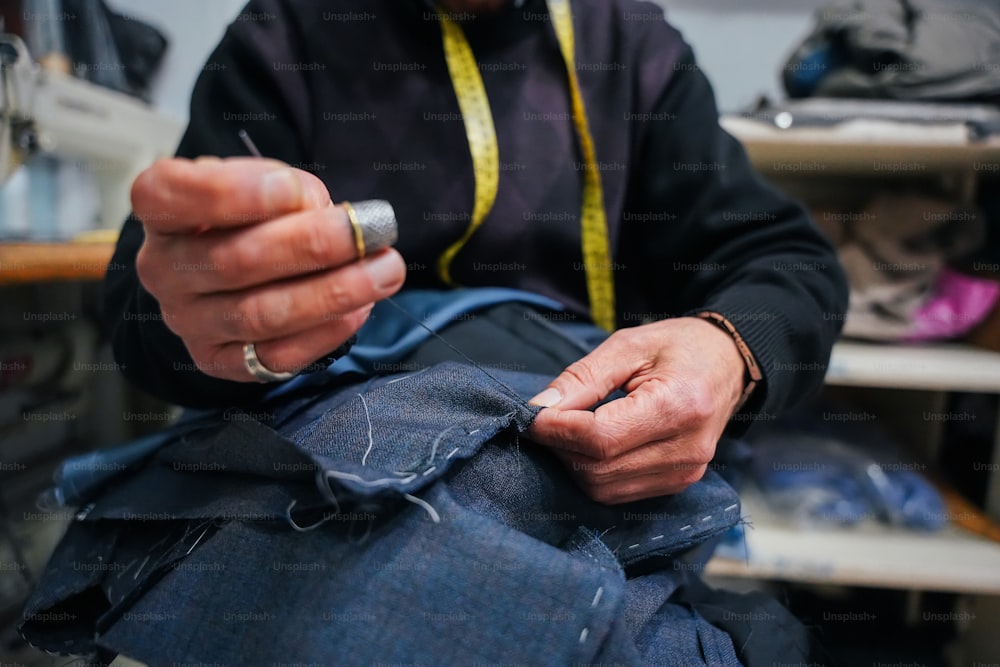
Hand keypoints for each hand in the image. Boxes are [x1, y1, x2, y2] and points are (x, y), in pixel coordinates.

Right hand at [131, 157, 405, 382]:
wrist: (235, 267)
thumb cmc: (253, 213)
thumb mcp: (265, 182)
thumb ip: (287, 190)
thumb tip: (321, 216)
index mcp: (162, 209)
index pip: (171, 195)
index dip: (231, 193)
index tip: (293, 187)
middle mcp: (163, 269)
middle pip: (234, 261)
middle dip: (313, 245)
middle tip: (373, 231)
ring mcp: (187, 321)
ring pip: (260, 314)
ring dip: (333, 293)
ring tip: (385, 271)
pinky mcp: (218, 361)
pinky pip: (274, 357)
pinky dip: (324, 335)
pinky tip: (360, 310)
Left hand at [527, 317, 746, 503]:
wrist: (727, 363)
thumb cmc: (679, 347)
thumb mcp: (628, 345)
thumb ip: (582, 377)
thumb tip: (539, 408)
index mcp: (679, 405)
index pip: (601, 437)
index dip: (558, 429)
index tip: (533, 414)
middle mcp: (687, 449)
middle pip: (599, 469)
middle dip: (561, 446)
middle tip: (546, 419)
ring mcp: (685, 473)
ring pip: (603, 488)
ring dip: (573, 462)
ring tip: (568, 429)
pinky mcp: (678, 484)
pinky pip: (618, 493)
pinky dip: (593, 473)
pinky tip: (590, 445)